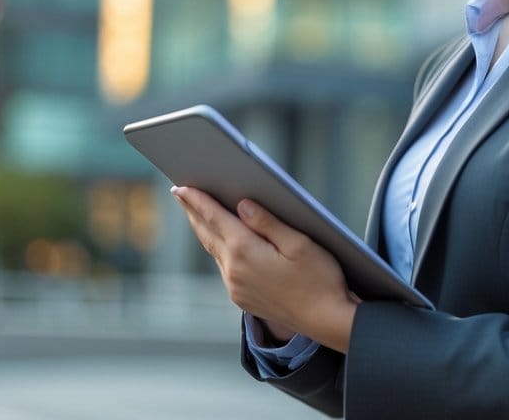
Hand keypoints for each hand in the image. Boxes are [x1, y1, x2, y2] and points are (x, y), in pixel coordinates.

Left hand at [172, 186, 357, 353]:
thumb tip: (242, 204)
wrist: (328, 320)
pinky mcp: (243, 299)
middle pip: (207, 234)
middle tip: (180, 194)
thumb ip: (267, 222)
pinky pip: (224, 268)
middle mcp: (234, 271)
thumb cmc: (320, 279)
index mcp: (246, 252)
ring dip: (205, 231)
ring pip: (214, 252)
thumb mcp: (298, 243)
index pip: (214, 218)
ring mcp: (236, 288)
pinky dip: (219, 250)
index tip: (181, 187)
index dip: (197, 200)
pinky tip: (222, 243)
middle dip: (193, 212)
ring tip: (198, 214)